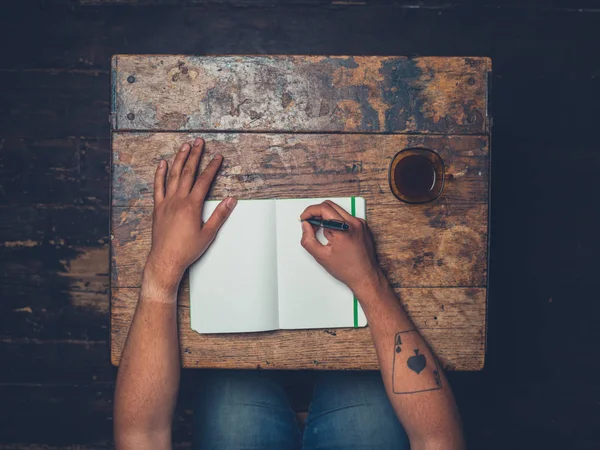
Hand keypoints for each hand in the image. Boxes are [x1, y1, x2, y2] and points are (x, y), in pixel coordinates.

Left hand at [146, 138, 236, 293]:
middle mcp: (178, 200)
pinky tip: (163, 164)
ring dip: (179, 159)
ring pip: (173, 175)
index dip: (212, 167)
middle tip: (199, 142)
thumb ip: (220, 215)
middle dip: (195, 155)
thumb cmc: (187, 249)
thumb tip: (231, 200)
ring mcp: (166, 202)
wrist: (166, 259)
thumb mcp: (209, 234)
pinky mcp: (158, 207)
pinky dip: (160, 174)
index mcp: (192, 206)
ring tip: (184, 146)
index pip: (204, 181)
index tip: (218, 157)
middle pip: (188, 172)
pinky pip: (158, 186)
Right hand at [300, 200, 383, 295]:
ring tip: (326, 235)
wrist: (365, 276)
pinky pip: (346, 217)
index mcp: (344, 229)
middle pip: (330, 205)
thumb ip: (308, 239)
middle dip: (317, 213)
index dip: (310, 211)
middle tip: (311, 225)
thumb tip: (305, 226)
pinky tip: (336, 236)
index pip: (323, 208)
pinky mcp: (363, 226)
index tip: (304, 217)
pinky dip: (337, 223)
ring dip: (327, 218)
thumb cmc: (348, 270)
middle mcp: (354, 223)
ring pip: (338, 210)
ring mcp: (360, 223)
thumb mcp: (321, 256)